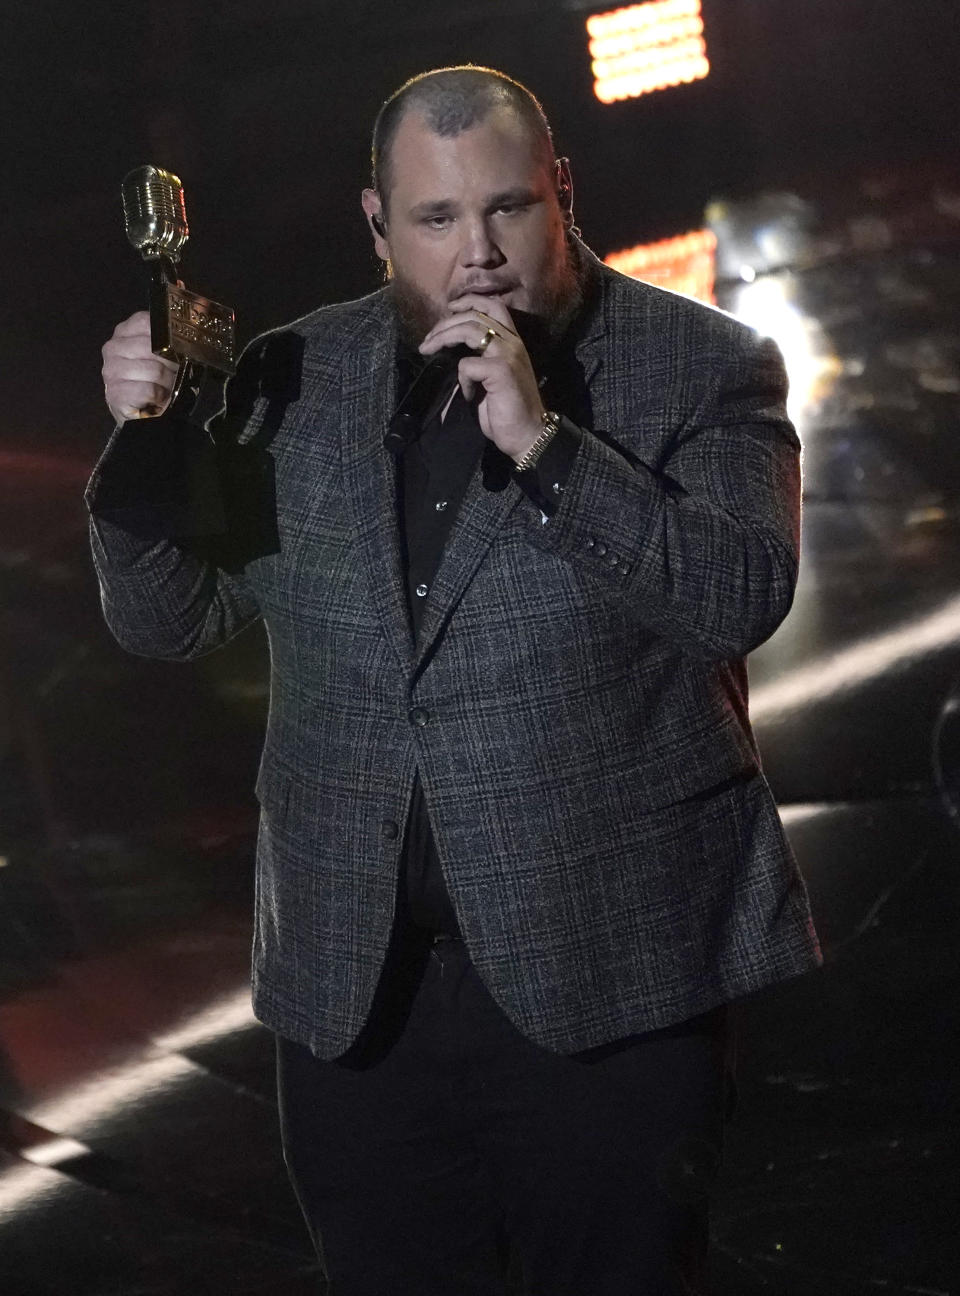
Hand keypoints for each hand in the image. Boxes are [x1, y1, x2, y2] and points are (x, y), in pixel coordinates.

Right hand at [101, 311, 179, 423]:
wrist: (141, 415)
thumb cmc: (155, 381)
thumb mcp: (162, 354)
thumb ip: (169, 337)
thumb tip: (194, 322)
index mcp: (124, 332)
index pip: (148, 323)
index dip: (169, 341)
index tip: (174, 354)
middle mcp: (113, 348)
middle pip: (154, 348)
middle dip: (171, 365)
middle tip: (173, 376)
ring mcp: (111, 370)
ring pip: (154, 370)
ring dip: (166, 384)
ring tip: (165, 389)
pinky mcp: (114, 393)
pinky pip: (148, 390)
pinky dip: (158, 397)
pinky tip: (156, 399)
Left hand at [418, 294, 543, 460]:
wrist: (527, 435)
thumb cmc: (507, 411)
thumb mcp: (490, 379)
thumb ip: (476, 360)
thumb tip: (446, 352)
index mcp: (512, 341)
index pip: (493, 305)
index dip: (469, 300)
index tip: (450, 307)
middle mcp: (512, 342)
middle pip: (474, 315)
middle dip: (445, 323)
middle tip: (427, 340)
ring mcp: (508, 354)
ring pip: (469, 331)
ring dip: (443, 338)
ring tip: (427, 349)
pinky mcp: (501, 370)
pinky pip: (467, 364)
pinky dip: (461, 378)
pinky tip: (466, 393)